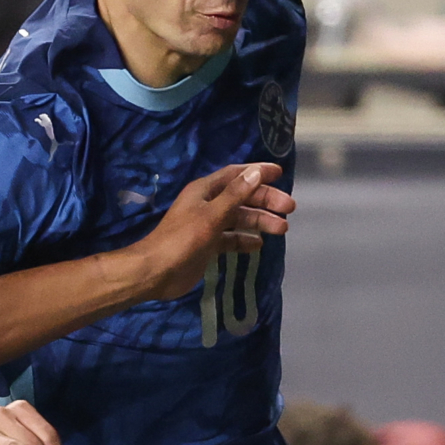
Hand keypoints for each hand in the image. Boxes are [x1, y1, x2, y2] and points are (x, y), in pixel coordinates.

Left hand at [129, 163, 294, 302]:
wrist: (156, 272)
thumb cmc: (182, 240)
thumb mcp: (211, 215)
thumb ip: (235, 195)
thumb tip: (256, 173)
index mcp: (205, 191)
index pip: (236, 175)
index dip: (257, 172)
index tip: (280, 173)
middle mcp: (207, 204)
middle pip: (242, 197)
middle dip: (266, 201)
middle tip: (289, 208)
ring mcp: (207, 225)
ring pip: (239, 218)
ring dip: (259, 221)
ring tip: (282, 229)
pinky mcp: (207, 245)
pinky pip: (230, 239)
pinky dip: (244, 240)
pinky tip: (258, 245)